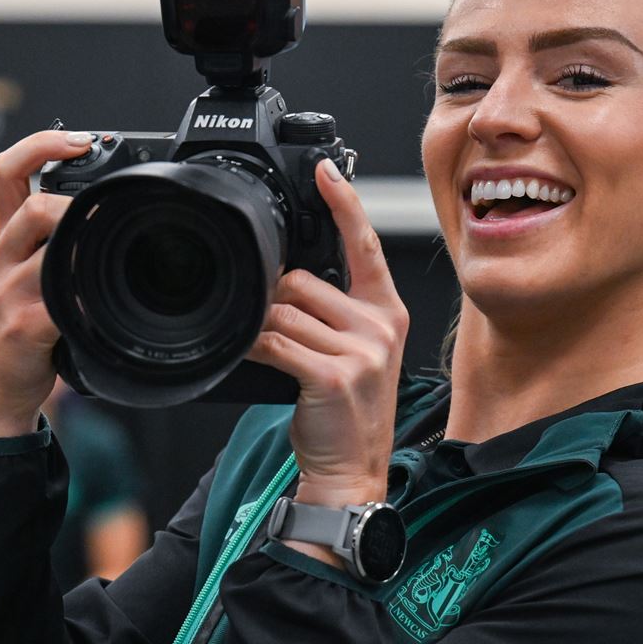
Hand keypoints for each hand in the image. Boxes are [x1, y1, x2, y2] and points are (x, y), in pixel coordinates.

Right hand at [0, 130, 93, 437]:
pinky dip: (87, 297)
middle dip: (78, 204)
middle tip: (108, 216)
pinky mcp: (22, 324)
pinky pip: (60, 298)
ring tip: (109, 257)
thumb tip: (105, 217)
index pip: (8, 171)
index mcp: (3, 240)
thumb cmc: (21, 333)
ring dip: (87, 247)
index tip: (80, 139)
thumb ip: (55, 248)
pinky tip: (101, 302)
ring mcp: (7, 291)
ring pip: (49, 246)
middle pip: (35, 204)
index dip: (42, 144)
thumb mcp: (27, 279)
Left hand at [247, 160, 408, 523]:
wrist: (350, 473)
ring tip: (274, 358)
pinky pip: (275, 341)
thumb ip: (332, 312)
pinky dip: (255, 347)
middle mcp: (380, 326)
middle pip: (303, 280)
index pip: (365, 244)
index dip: (343, 202)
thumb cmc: (344, 414)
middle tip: (281, 339)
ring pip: (284, 310)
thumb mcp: (354, 354)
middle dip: (276, 303)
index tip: (324, 170)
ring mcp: (362, 351)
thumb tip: (283, 281)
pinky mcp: (336, 375)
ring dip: (262, 329)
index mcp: (387, 312)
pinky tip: (258, 361)